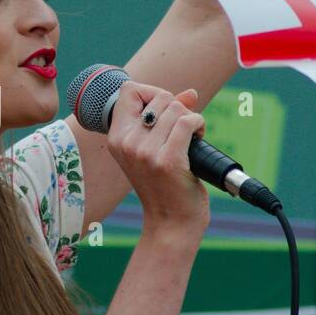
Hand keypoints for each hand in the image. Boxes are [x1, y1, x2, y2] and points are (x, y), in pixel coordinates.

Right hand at [105, 80, 209, 234]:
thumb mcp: (155, 149)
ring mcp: (146, 152)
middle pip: (159, 97)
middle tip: (181, 129)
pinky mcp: (168, 160)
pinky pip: (188, 121)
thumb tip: (190, 93)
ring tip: (191, 137)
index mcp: (117, 139)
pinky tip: (198, 136)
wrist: (170, 223)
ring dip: (190, 118)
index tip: (163, 110)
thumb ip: (168, 117)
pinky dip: (198, 124)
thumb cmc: (164, 186)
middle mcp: (127, 143)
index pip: (128, 91)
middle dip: (177, 107)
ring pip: (176, 108)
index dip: (150, 92)